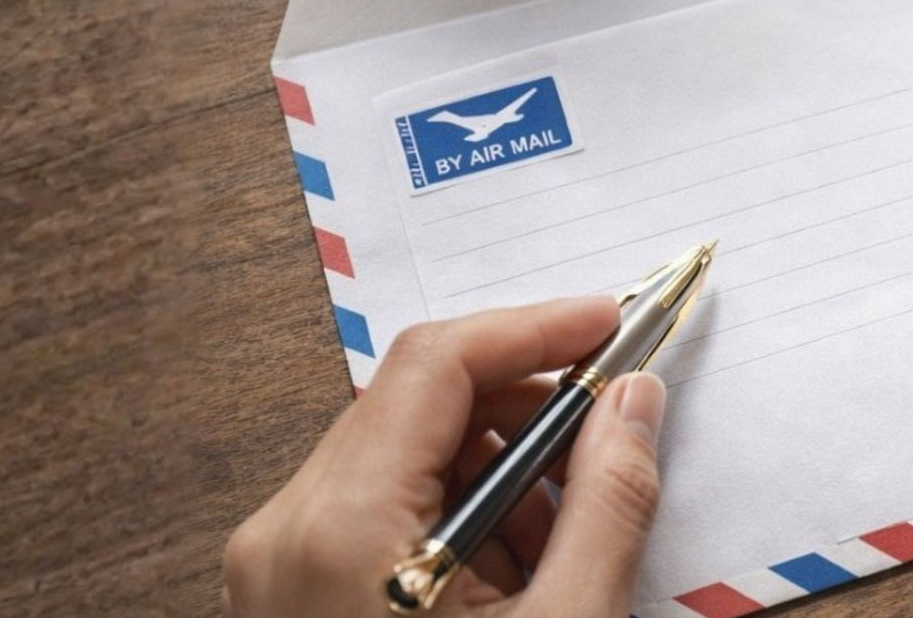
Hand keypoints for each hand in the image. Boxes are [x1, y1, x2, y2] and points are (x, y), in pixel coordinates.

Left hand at [225, 296, 670, 616]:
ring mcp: (277, 567)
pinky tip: (519, 581)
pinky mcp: (291, 596)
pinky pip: (381, 512)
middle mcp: (285, 532)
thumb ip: (606, 504)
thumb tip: (634, 403)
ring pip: (402, 457)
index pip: (436, 365)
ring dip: (500, 472)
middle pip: (418, 405)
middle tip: (614, 437)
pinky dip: (460, 522)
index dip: (536, 329)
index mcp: (337, 530)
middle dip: (528, 412)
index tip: (615, 322)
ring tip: (570, 541)